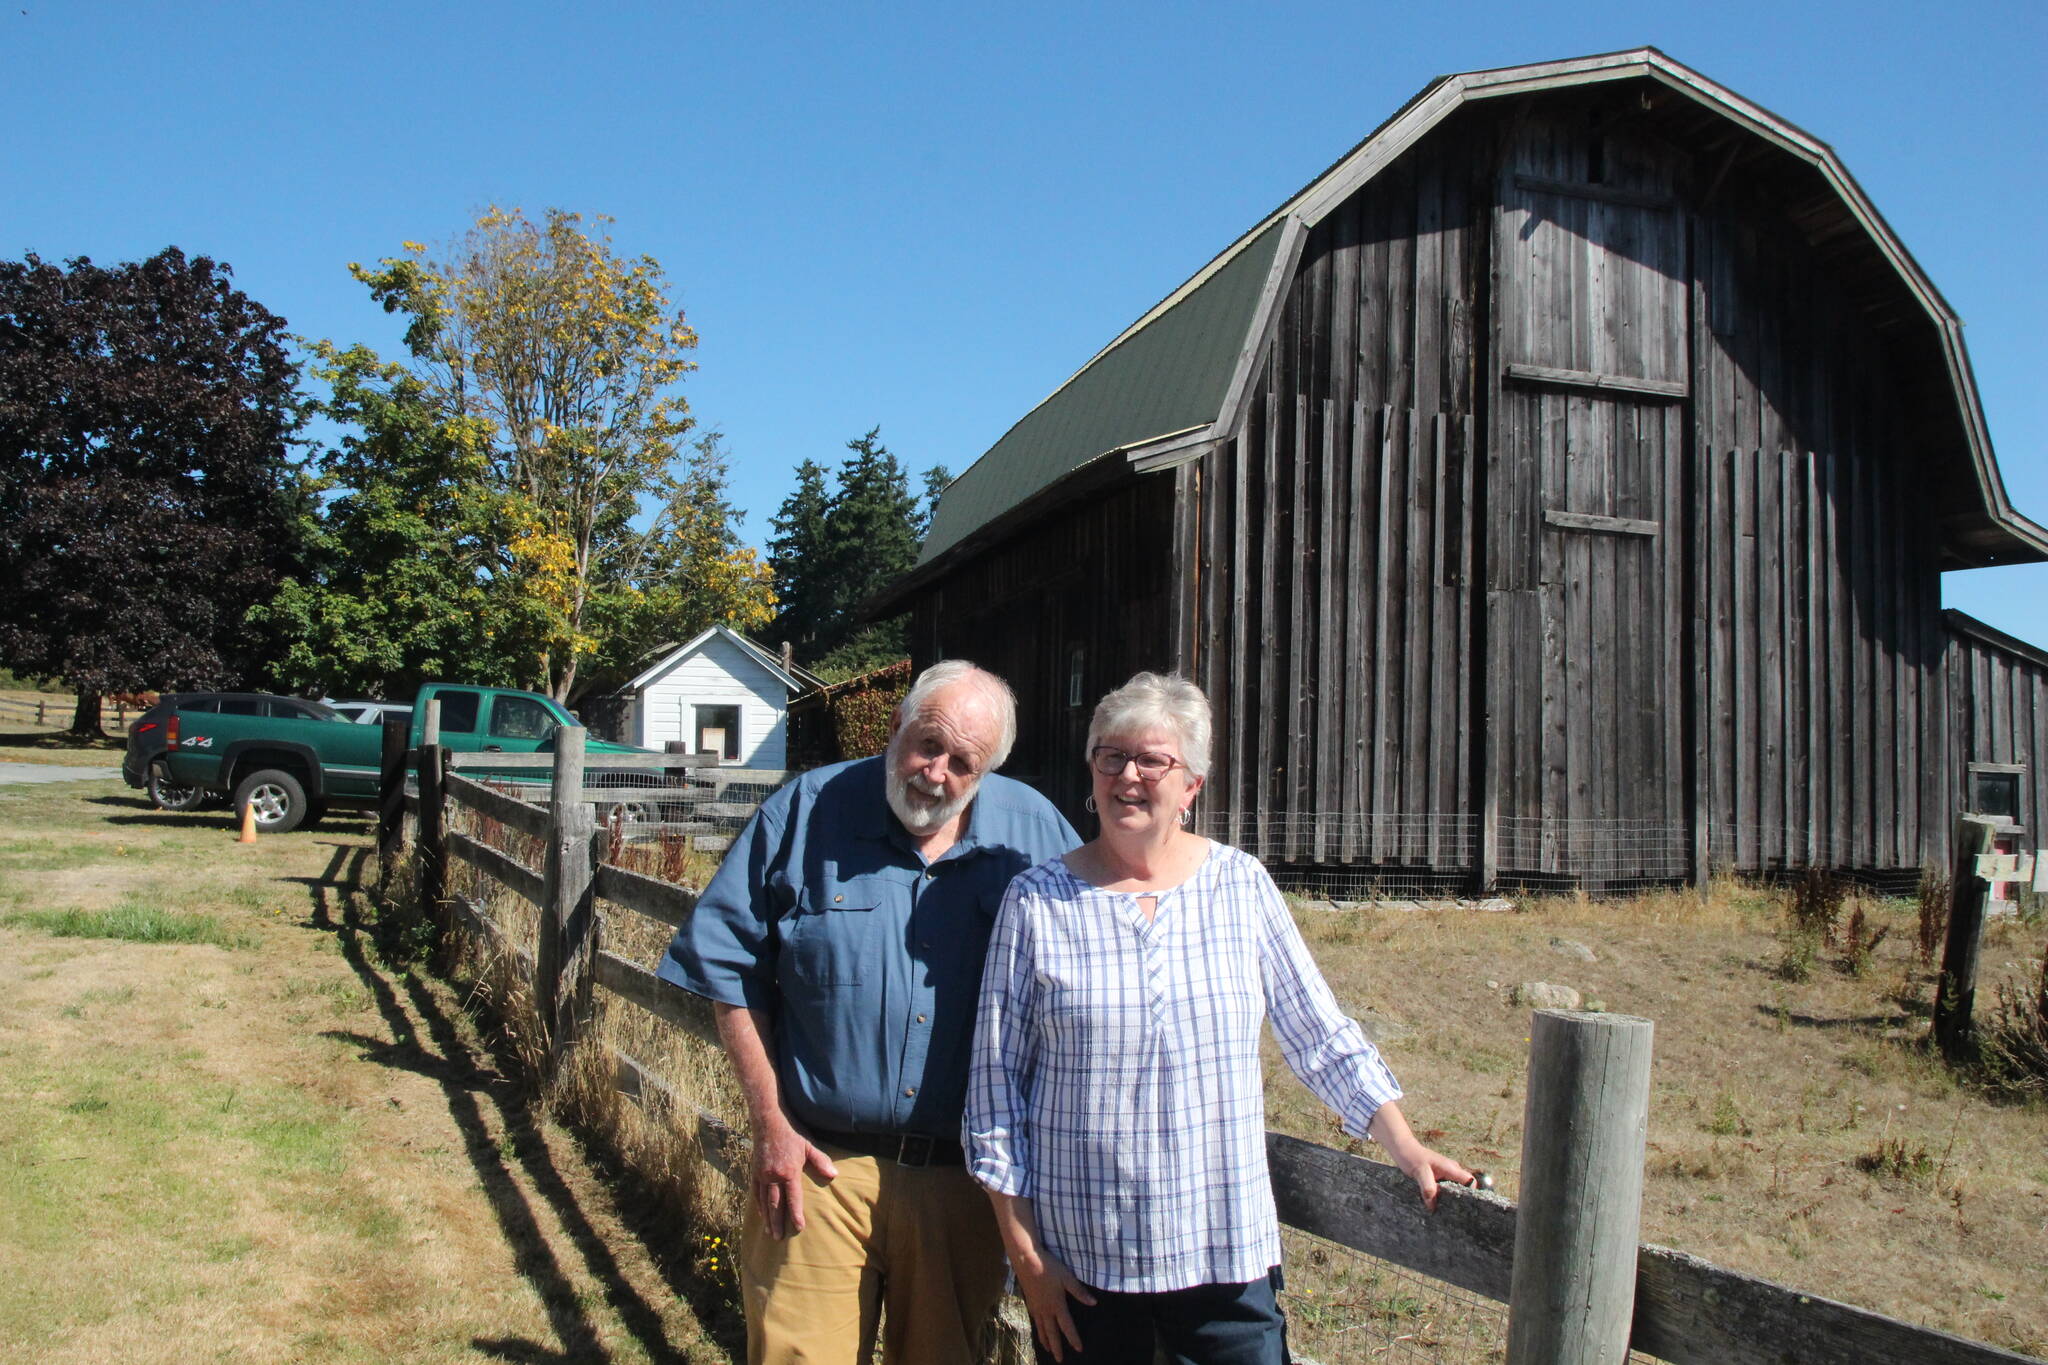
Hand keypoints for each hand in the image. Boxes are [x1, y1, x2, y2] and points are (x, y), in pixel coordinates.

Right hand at [750, 1116, 837, 1238]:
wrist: (768, 1120)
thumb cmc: (792, 1132)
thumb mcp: (809, 1145)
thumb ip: (821, 1162)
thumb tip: (834, 1176)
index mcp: (789, 1172)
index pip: (793, 1198)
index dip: (796, 1214)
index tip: (798, 1228)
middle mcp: (773, 1176)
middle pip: (775, 1205)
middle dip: (778, 1222)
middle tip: (779, 1238)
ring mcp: (762, 1174)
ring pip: (764, 1201)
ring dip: (767, 1217)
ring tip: (769, 1231)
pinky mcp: (755, 1170)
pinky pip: (755, 1191)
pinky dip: (758, 1204)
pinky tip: (761, 1212)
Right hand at [1010, 1248, 1095, 1361]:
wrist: (1026, 1261)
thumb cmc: (1049, 1268)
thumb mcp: (1067, 1278)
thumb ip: (1079, 1292)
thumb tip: (1094, 1303)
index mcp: (1057, 1305)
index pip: (1067, 1326)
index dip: (1073, 1338)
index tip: (1078, 1349)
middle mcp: (1046, 1310)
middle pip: (1052, 1333)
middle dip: (1056, 1347)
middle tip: (1060, 1360)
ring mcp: (1036, 1308)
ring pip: (1042, 1329)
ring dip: (1046, 1341)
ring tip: (1048, 1350)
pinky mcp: (1030, 1303)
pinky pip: (1035, 1321)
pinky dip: (1038, 1330)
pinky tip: (1039, 1330)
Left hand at [1395, 1147, 1474, 1212]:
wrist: (1402, 1148)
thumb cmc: (1412, 1157)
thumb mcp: (1420, 1173)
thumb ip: (1428, 1188)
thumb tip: (1433, 1207)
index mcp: (1451, 1168)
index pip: (1470, 1181)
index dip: (1471, 1193)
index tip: (1464, 1206)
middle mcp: (1451, 1171)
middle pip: (1463, 1187)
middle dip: (1459, 1199)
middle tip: (1452, 1213)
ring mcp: (1444, 1174)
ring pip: (1453, 1189)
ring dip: (1448, 1199)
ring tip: (1442, 1211)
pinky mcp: (1437, 1178)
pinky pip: (1443, 1188)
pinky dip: (1440, 1196)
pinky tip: (1433, 1204)